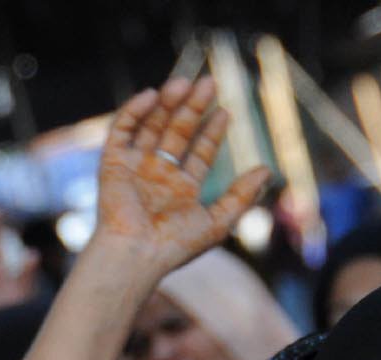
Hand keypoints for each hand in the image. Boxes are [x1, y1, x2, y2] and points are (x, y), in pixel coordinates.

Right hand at [90, 76, 270, 279]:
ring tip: (184, 83)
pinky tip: (152, 95)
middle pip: (176, 132)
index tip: (225, 112)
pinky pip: (121, 131)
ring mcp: (135, 168)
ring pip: (151, 126)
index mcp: (180, 190)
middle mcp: (157, 175)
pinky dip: (134, 111)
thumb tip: (268, 171)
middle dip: (192, 108)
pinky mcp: (112, 163)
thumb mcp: (217, 222)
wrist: (135, 254)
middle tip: (209, 84)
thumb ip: (241, 197)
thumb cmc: (174, 246)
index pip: (199, 152)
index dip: (212, 132)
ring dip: (167, 103)